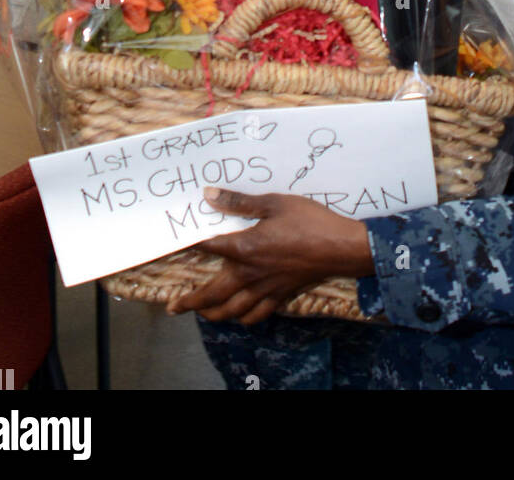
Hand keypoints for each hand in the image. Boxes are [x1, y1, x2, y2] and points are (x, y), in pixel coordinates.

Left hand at [167, 186, 374, 326]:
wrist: (339, 247)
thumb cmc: (308, 221)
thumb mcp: (274, 203)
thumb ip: (240, 202)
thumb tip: (209, 195)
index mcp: (245, 248)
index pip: (209, 248)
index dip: (189, 245)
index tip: (176, 244)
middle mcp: (250, 273)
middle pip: (212, 294)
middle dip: (191, 302)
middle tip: (174, 306)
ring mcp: (265, 288)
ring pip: (231, 310)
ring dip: (212, 314)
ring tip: (201, 313)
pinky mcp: (280, 295)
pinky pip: (256, 314)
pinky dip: (243, 318)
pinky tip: (239, 315)